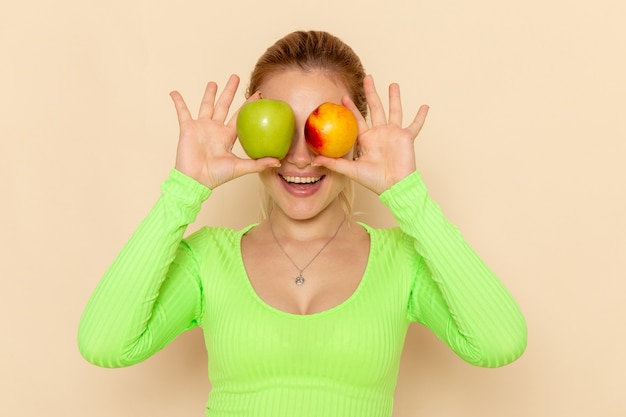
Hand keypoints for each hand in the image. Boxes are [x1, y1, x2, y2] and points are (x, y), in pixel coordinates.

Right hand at [170, 74, 279, 189]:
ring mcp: (201, 128)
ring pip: (206, 106)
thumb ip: (258, 163)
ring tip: (213, 82)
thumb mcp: (240, 167)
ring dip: (209, 94)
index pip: (239, 117)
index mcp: (227, 136)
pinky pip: (182, 112)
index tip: (258, 94)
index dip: (247, 106)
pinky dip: (178, 102)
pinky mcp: (188, 128)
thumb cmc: (217, 176)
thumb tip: (278, 162)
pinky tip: (174, 92)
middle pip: (224, 106)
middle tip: (236, 77)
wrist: (195, 180)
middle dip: (230, 92)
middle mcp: (215, 129)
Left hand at [312, 75, 428, 194]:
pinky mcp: (406, 138)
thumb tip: (314, 161)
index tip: (343, 96)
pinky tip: (426, 106)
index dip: (350, 108)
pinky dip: (421, 116)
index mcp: (367, 139)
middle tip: (367, 77)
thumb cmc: (373, 181)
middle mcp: (380, 133)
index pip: (357, 120)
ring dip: (394, 98)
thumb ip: (334, 163)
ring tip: (393, 84)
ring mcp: (394, 134)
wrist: (394, 187)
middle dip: (371, 93)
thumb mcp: (351, 170)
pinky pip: (415, 125)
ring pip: (394, 111)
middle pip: (375, 108)